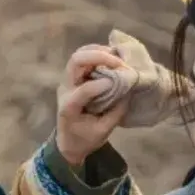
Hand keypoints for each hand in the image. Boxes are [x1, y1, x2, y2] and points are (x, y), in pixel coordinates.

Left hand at [56, 44, 131, 165]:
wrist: (68, 142)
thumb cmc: (85, 139)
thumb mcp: (103, 131)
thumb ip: (116, 111)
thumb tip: (129, 90)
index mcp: (68, 107)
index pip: (83, 90)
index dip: (101, 85)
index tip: (119, 84)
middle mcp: (65, 89)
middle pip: (76, 61)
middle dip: (99, 57)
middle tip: (119, 63)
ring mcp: (68, 81)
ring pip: (79, 55)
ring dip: (99, 52)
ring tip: (117, 58)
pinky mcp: (74, 77)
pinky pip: (83, 58)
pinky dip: (98, 54)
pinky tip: (112, 58)